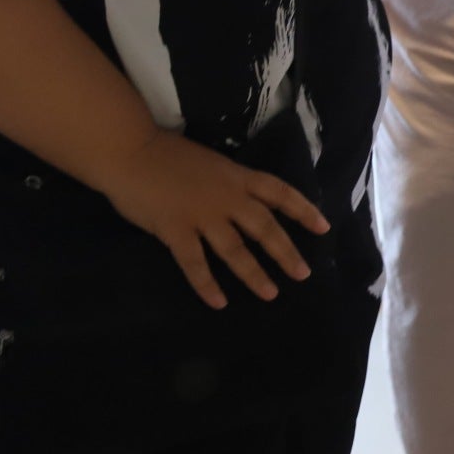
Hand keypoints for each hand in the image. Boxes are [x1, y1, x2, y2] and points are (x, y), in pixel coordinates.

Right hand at [102, 131, 328, 308]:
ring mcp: (202, 216)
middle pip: (265, 228)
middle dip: (286, 252)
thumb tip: (246, 202)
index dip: (304, 210)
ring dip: (254, 274)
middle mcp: (227, 197)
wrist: (130, 151)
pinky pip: (195, 264)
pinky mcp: (175, 231)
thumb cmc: (166, 154)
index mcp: (238, 176)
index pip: (280, 193)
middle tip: (303, 274)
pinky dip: (207, 285)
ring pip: (235, 250)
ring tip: (271, 293)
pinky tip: (219, 302)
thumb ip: (229, 183)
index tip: (323, 227)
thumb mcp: (212, 163)